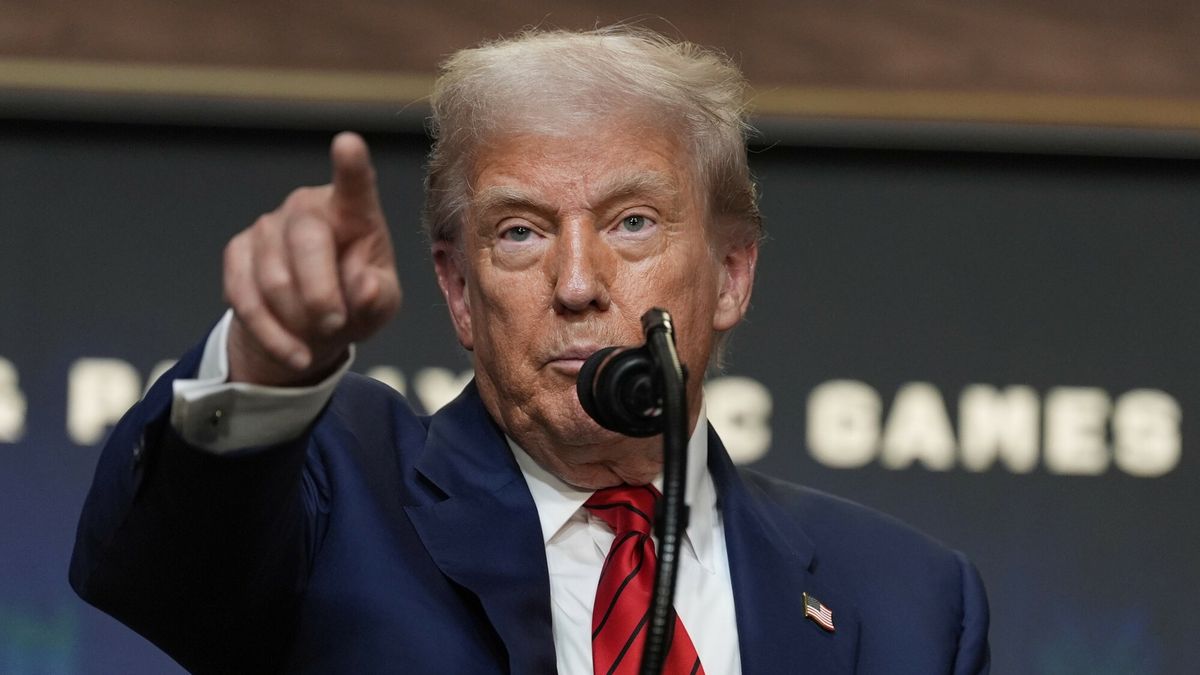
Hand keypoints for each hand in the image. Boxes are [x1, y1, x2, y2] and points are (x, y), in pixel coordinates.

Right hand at [223, 132, 401, 385]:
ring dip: (296, 321)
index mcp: (354, 213)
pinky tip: (293, 351)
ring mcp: (268, 227)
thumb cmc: (357, 302)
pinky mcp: (237, 253)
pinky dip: (270, 334)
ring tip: (317, 340)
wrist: (313, 326)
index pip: (354, 186)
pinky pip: (244, 297)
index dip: (351, 166)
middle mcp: (308, 208)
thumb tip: (365, 287)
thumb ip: (377, 296)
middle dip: (320, 293)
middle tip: (335, 324)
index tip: (349, 144)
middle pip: (306, 242)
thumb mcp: (380, 306)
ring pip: (273, 278)